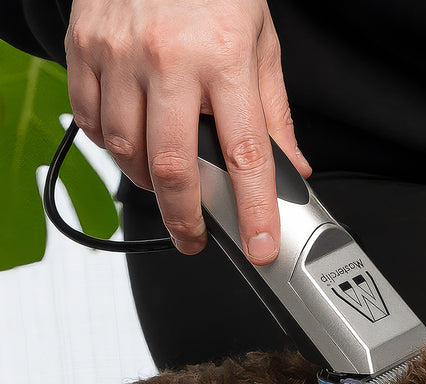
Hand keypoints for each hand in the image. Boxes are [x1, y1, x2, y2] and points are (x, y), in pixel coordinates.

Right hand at [65, 0, 311, 262]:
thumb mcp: (261, 46)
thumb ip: (276, 115)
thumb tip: (294, 170)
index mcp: (225, 61)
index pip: (246, 156)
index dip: (255, 210)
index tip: (261, 246)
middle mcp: (169, 60)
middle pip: (173, 167)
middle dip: (186, 218)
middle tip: (196, 238)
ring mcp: (120, 55)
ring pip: (127, 150)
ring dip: (149, 182)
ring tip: (169, 184)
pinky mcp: (84, 48)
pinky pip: (91, 120)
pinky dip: (112, 146)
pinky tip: (133, 144)